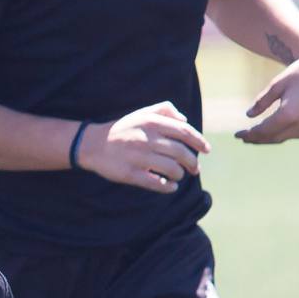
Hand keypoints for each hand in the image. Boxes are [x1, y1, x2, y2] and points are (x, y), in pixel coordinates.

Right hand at [79, 102, 210, 192]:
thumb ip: (164, 110)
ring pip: (172, 169)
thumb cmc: (122, 130)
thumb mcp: (141, 114)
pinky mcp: (130, 173)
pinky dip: (168, 187)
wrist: (92, 145)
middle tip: (195, 169)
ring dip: (180, 174)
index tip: (207, 150)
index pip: (184, 132)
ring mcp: (137, 157)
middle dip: (192, 163)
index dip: (199, 142)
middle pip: (181, 153)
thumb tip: (185, 119)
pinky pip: (156, 183)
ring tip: (178, 175)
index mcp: (151, 123)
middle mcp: (145, 139)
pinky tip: (170, 186)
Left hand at [238, 51, 298, 143]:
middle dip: (257, 139)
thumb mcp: (276, 85)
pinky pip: (296, 134)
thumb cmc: (298, 74)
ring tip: (254, 137)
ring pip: (285, 138)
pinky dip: (282, 135)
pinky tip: (272, 132)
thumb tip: (249, 115)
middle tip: (242, 138)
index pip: (264, 130)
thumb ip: (262, 102)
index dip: (250, 134)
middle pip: (274, 137)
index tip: (237, 135)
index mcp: (289, 114)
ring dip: (269, 139)